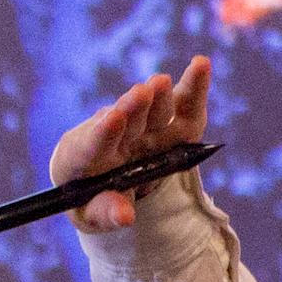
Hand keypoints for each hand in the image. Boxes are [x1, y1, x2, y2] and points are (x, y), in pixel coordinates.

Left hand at [48, 54, 211, 232]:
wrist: (104, 180)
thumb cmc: (91, 200)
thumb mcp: (91, 215)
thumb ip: (105, 213)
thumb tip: (126, 216)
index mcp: (80, 158)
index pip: (90, 146)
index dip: (103, 134)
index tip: (114, 119)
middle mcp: (111, 135)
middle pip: (124, 121)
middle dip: (134, 109)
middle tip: (142, 93)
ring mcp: (140, 126)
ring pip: (152, 111)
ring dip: (158, 98)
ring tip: (161, 83)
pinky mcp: (167, 121)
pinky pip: (182, 107)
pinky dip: (194, 88)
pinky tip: (201, 64)